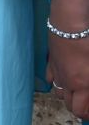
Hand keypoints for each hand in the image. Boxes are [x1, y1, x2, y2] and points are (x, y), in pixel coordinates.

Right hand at [47, 0, 88, 119]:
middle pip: (69, 105)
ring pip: (59, 93)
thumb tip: (87, 84)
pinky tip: (64, 77)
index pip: (81, 111)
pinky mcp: (50, 61)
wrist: (68, 22)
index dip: (88, 113)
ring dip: (68, 95)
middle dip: (79, 107)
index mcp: (82, 84)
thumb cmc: (86, 41)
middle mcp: (67, 82)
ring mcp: (57, 71)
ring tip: (78, 91)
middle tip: (88, 101)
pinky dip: (57, 81)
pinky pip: (50, 78)